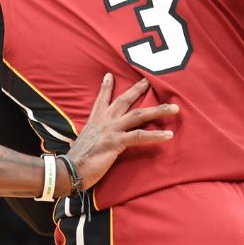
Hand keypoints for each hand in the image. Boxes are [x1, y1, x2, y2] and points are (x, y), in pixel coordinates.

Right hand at [63, 74, 177, 194]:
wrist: (69, 169)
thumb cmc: (75, 160)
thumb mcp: (81, 143)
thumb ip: (87, 139)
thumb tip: (82, 142)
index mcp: (94, 121)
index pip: (101, 100)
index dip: (106, 87)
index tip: (109, 75)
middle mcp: (103, 121)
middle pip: (124, 101)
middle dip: (138, 89)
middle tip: (149, 80)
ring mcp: (111, 130)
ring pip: (139, 115)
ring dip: (158, 110)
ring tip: (174, 108)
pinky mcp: (116, 142)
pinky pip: (140, 136)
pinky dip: (155, 135)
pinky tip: (168, 135)